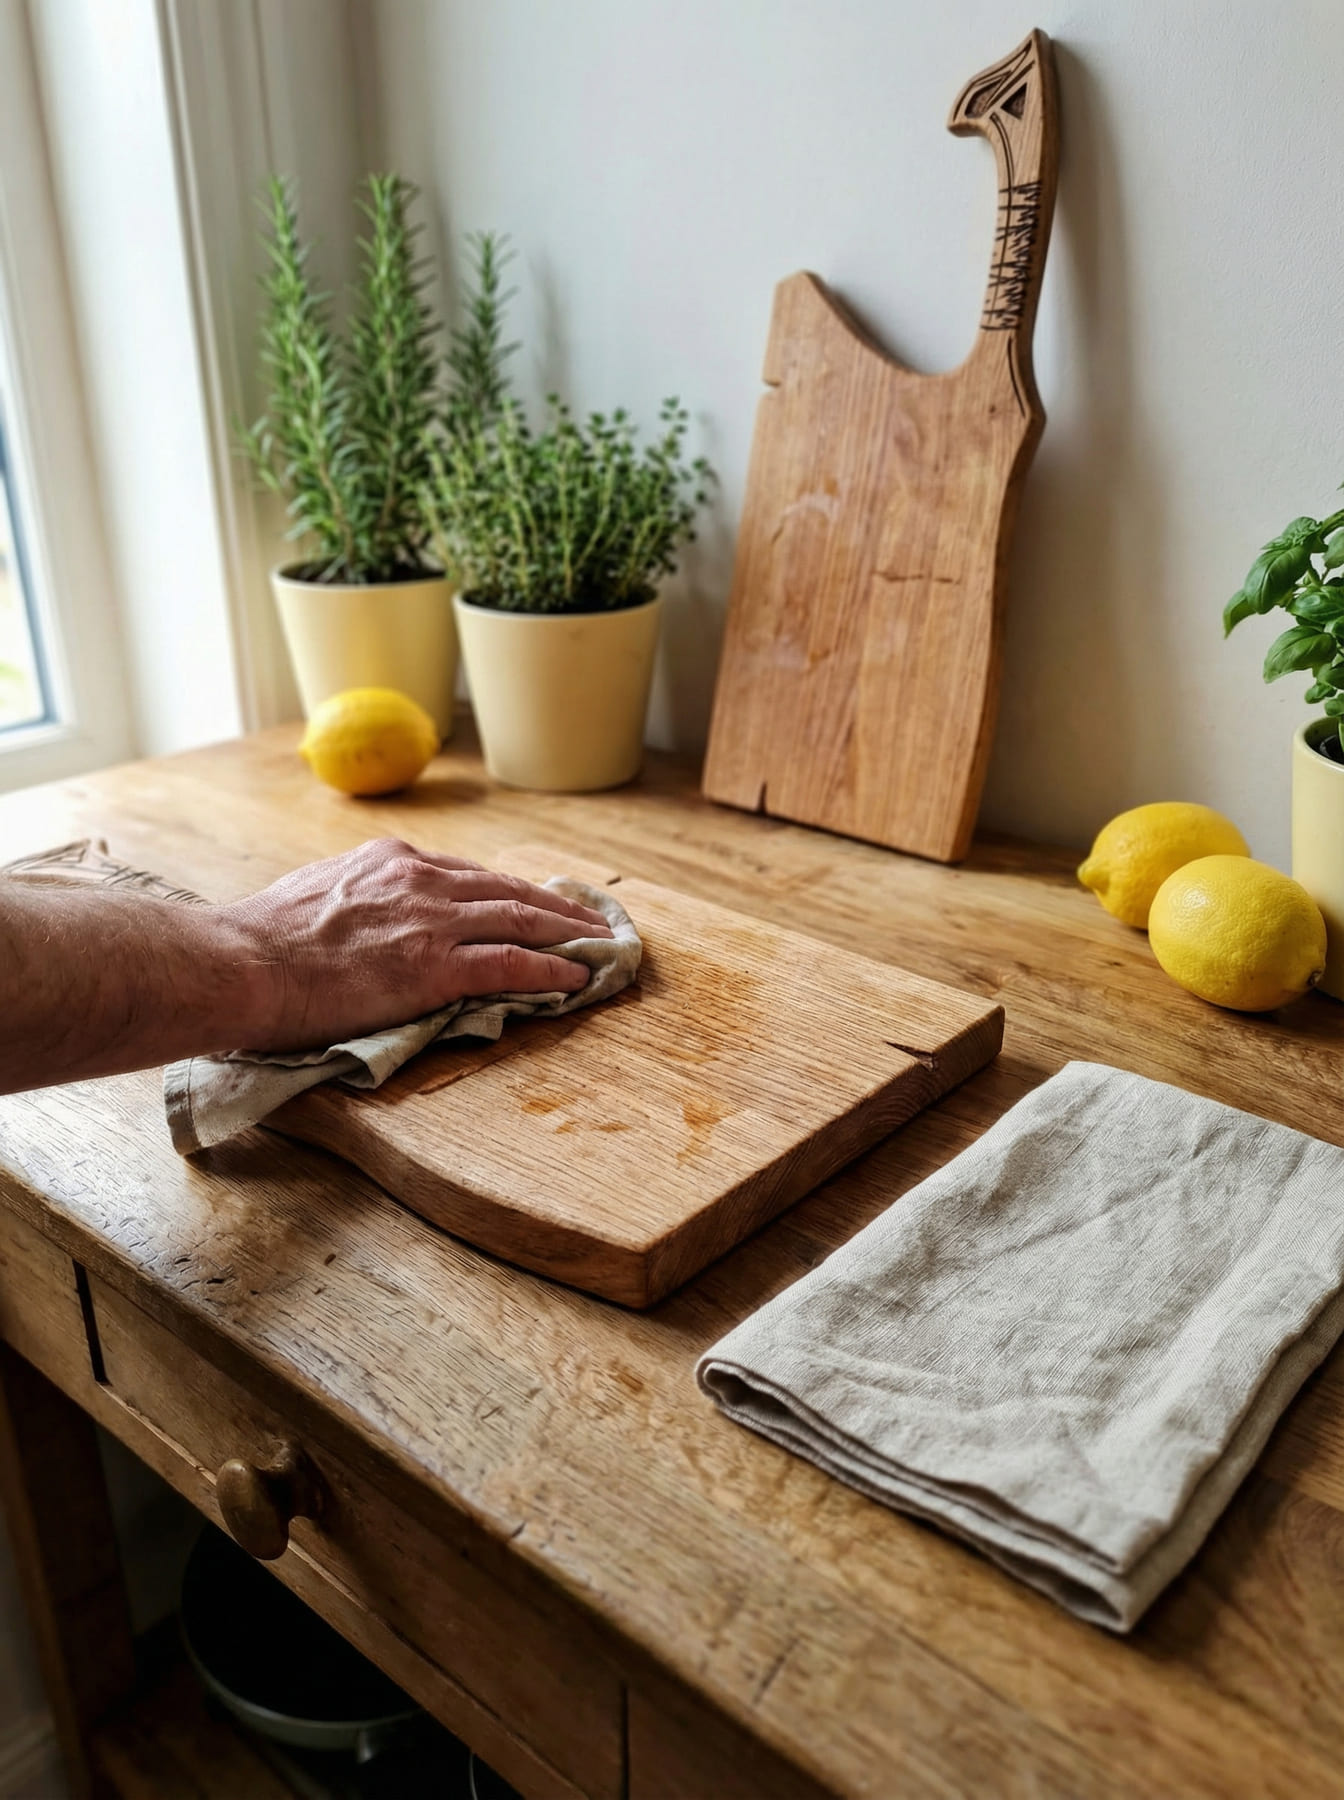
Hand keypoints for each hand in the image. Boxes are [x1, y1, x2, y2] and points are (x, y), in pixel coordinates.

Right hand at [226, 838, 612, 1050]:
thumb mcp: (316, 896)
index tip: (535, 901)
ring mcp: (431, 921)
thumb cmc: (261, 941)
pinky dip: (550, 970)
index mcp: (390, 860)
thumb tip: (365, 917)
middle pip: (508, 889)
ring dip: (570, 934)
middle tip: (593, 921)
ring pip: (521, 919)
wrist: (242, 963)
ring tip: (601, 947)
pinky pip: (510, 964)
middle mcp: (420, 879)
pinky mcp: (434, 966)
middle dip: (557, 906)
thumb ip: (356, 899)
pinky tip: (575, 979)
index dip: (510, 891)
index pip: (468, 874)